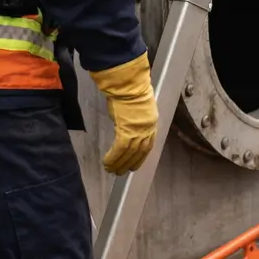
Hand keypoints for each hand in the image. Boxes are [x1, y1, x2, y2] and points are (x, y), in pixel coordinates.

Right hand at [89, 52, 158, 174]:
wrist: (129, 85)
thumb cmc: (131, 91)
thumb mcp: (138, 107)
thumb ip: (135, 119)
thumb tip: (127, 125)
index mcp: (151, 123)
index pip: (148, 145)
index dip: (141, 156)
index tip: (135, 164)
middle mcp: (147, 129)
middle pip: (139, 152)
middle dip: (130, 163)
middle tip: (121, 172)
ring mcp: (138, 132)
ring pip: (129, 153)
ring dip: (119, 163)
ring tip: (111, 170)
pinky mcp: (127, 132)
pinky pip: (119, 149)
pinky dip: (113, 157)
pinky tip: (107, 163)